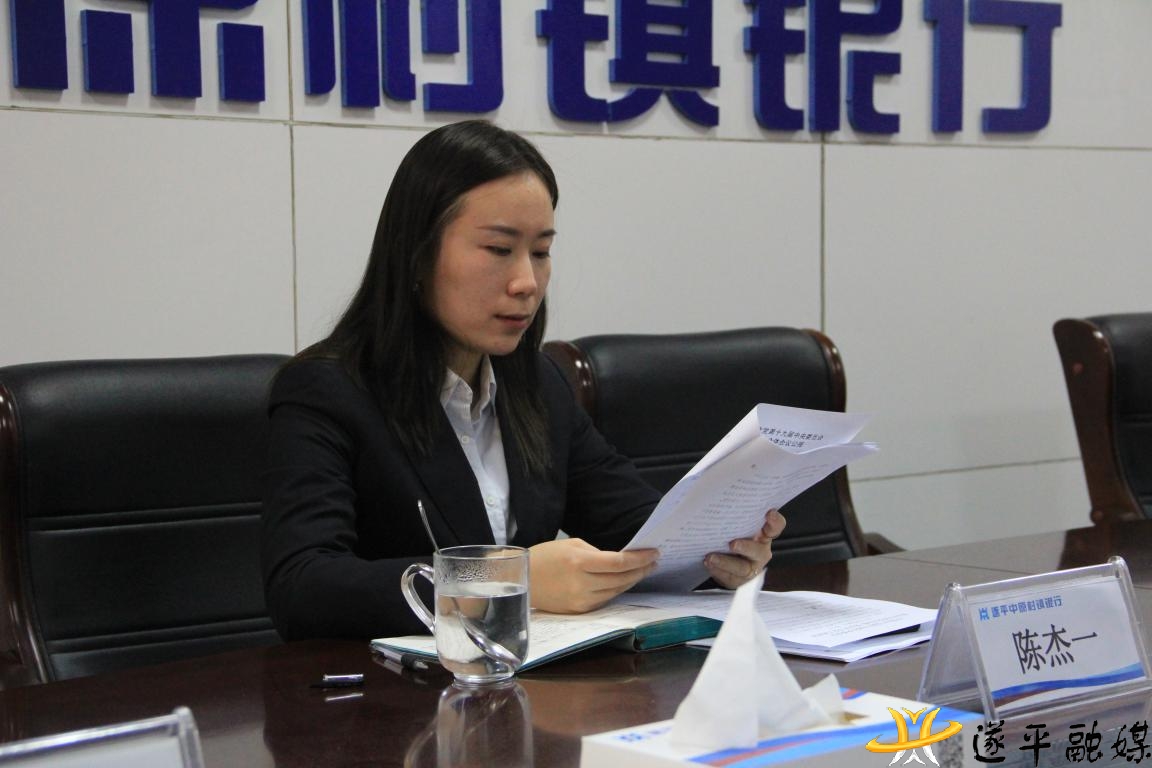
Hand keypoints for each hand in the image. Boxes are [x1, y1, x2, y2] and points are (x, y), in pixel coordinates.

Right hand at [528, 538, 658, 613]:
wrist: (522, 580)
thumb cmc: (546, 557)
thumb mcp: (572, 545)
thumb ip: (598, 553)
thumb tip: (621, 561)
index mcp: (580, 562)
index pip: (619, 562)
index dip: (640, 558)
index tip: (654, 553)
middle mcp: (582, 584)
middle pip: (622, 578)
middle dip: (641, 569)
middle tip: (653, 561)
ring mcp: (581, 600)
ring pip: (617, 591)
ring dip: (632, 580)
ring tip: (643, 570)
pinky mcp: (579, 610)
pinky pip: (605, 599)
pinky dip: (617, 589)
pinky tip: (624, 581)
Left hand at [703, 508, 785, 588]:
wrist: (724, 558)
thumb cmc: (731, 535)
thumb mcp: (735, 524)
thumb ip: (733, 515)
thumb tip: (715, 496)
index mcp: (763, 534)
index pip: (776, 527)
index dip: (775, 521)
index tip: (769, 513)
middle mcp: (760, 551)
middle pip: (758, 551)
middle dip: (746, 547)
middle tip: (732, 544)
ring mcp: (751, 567)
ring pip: (742, 568)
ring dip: (726, 562)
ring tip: (710, 557)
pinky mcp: (740, 580)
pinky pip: (730, 578)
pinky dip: (718, 571)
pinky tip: (708, 564)